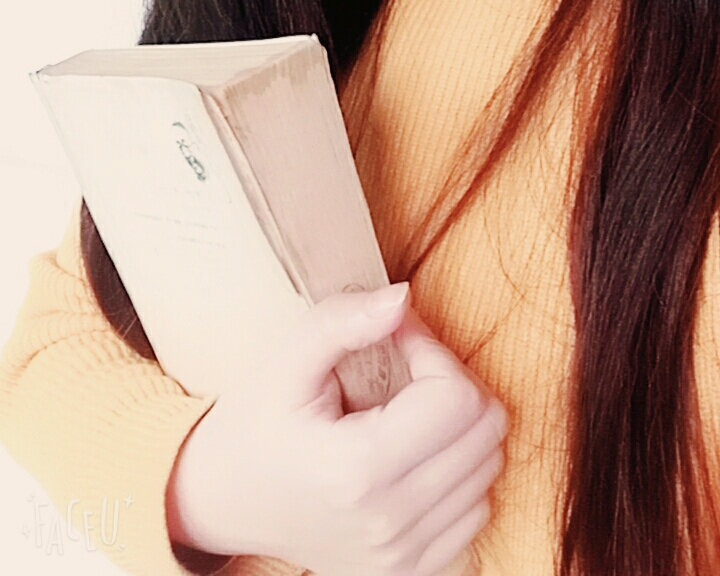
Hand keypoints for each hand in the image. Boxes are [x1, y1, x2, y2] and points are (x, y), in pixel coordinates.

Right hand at [167, 283, 506, 575]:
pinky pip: (478, 510)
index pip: (456, 398)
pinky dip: (461, 472)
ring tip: (409, 410)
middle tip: (408, 369)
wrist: (222, 502)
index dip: (434, 351)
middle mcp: (389, 524)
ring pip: (491, 468)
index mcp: (358, 470)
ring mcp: (404, 558)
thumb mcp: (286, 362)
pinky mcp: (413, 572)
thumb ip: (342, 321)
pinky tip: (418, 452)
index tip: (399, 339)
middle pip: (486, 432)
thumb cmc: (254, 424)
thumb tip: (403, 298)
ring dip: (460, 426)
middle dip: (454, 381)